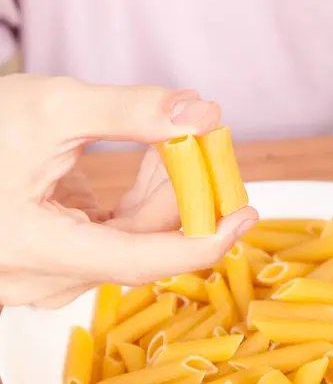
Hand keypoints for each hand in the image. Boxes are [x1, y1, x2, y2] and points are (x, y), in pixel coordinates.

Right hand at [0, 75, 257, 307]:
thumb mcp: (52, 107)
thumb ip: (131, 111)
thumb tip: (202, 112)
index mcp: (36, 248)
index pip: (141, 260)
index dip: (203, 240)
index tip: (246, 213)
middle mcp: (43, 276)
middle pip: (140, 242)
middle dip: (180, 190)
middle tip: (204, 141)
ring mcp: (47, 272)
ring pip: (128, 239)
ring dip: (159, 190)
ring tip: (173, 141)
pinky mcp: (54, 256)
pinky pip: (110, 235)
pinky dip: (136, 200)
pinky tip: (151, 161)